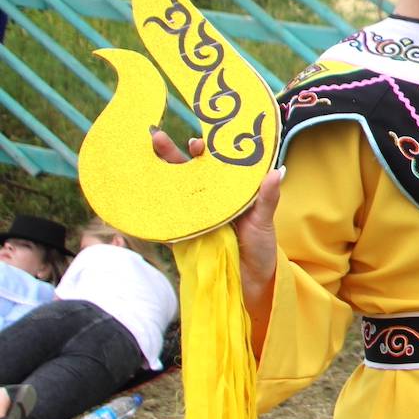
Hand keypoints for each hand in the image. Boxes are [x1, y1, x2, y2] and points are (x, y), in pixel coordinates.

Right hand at [149, 129, 281, 322]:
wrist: (253, 282)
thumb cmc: (260, 246)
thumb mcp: (264, 220)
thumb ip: (267, 197)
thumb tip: (279, 171)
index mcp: (227, 193)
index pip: (211, 166)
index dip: (201, 151)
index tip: (196, 142)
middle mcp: (207, 203)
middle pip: (185, 175)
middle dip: (169, 155)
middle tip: (155, 136)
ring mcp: (193, 219)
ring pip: (172, 194)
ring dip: (158, 178)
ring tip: (145, 160)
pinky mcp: (183, 239)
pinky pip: (165, 223)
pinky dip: (152, 212)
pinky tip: (140, 199)